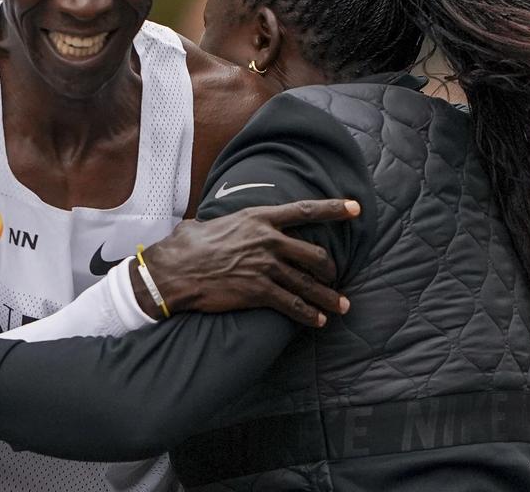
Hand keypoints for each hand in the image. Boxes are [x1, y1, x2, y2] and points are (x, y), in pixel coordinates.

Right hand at [139, 199, 358, 326]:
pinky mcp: (260, 292)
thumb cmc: (186, 246)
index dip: (334, 209)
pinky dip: (309, 315)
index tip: (356, 208)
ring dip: (328, 297)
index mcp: (258, 218)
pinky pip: (294, 305)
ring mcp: (266, 267)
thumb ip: (223, 224)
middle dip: (330, 270)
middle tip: (334, 279)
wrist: (173, 272)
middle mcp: (268, 241)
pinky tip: (318, 321)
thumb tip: (212, 222)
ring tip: (340, 306)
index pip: (305, 211)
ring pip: (310, 284)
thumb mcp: (208, 223)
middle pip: (316, 255)